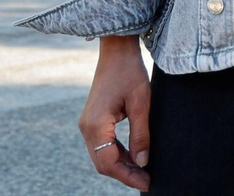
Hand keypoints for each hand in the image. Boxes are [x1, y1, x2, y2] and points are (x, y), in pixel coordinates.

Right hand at [79, 35, 151, 190]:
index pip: (108, 162)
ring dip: (121, 165)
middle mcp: (86, 127)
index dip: (127, 176)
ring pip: (102, 155)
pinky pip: (102, 144)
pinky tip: (133, 157)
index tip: (146, 183)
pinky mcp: (93, 120)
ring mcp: (87, 124)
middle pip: (102, 163)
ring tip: (142, 172)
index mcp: (96, 125)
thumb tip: (142, 162)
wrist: (116, 50)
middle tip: (146, 181)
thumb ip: (141, 134)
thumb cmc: (130, 72)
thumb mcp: (141, 103)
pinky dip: (117, 153)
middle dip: (124, 174)